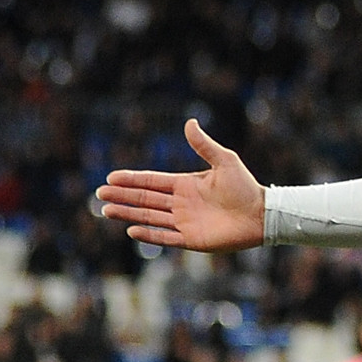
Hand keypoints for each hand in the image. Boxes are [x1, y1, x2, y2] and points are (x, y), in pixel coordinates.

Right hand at [97, 119, 265, 251]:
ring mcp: (184, 222)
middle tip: (100, 193)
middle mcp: (181, 203)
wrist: (262, 215)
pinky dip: (149, 234)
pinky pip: (165, 237)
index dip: (132, 179)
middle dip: (123, 196)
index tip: (111, 177)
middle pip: (145, 199)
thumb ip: (204, 145)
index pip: (152, 181)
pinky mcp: (191, 240)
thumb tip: (190, 122)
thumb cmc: (246, 187)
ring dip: (128, 213)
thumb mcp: (225, 161)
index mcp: (186, 184)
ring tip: (107, 209)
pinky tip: (132, 230)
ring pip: (149, 217)